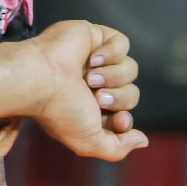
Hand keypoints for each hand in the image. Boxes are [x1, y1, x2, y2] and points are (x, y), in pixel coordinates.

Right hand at [28, 21, 146, 162]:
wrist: (43, 79)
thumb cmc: (61, 111)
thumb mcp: (89, 143)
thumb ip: (117, 149)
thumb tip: (143, 141)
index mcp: (92, 111)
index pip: (125, 117)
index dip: (125, 120)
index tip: (118, 119)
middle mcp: (96, 86)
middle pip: (131, 94)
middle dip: (119, 98)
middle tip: (97, 96)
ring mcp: (97, 61)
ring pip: (131, 69)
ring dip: (114, 76)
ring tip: (90, 77)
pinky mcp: (96, 36)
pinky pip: (123, 44)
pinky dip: (111, 52)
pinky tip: (92, 57)